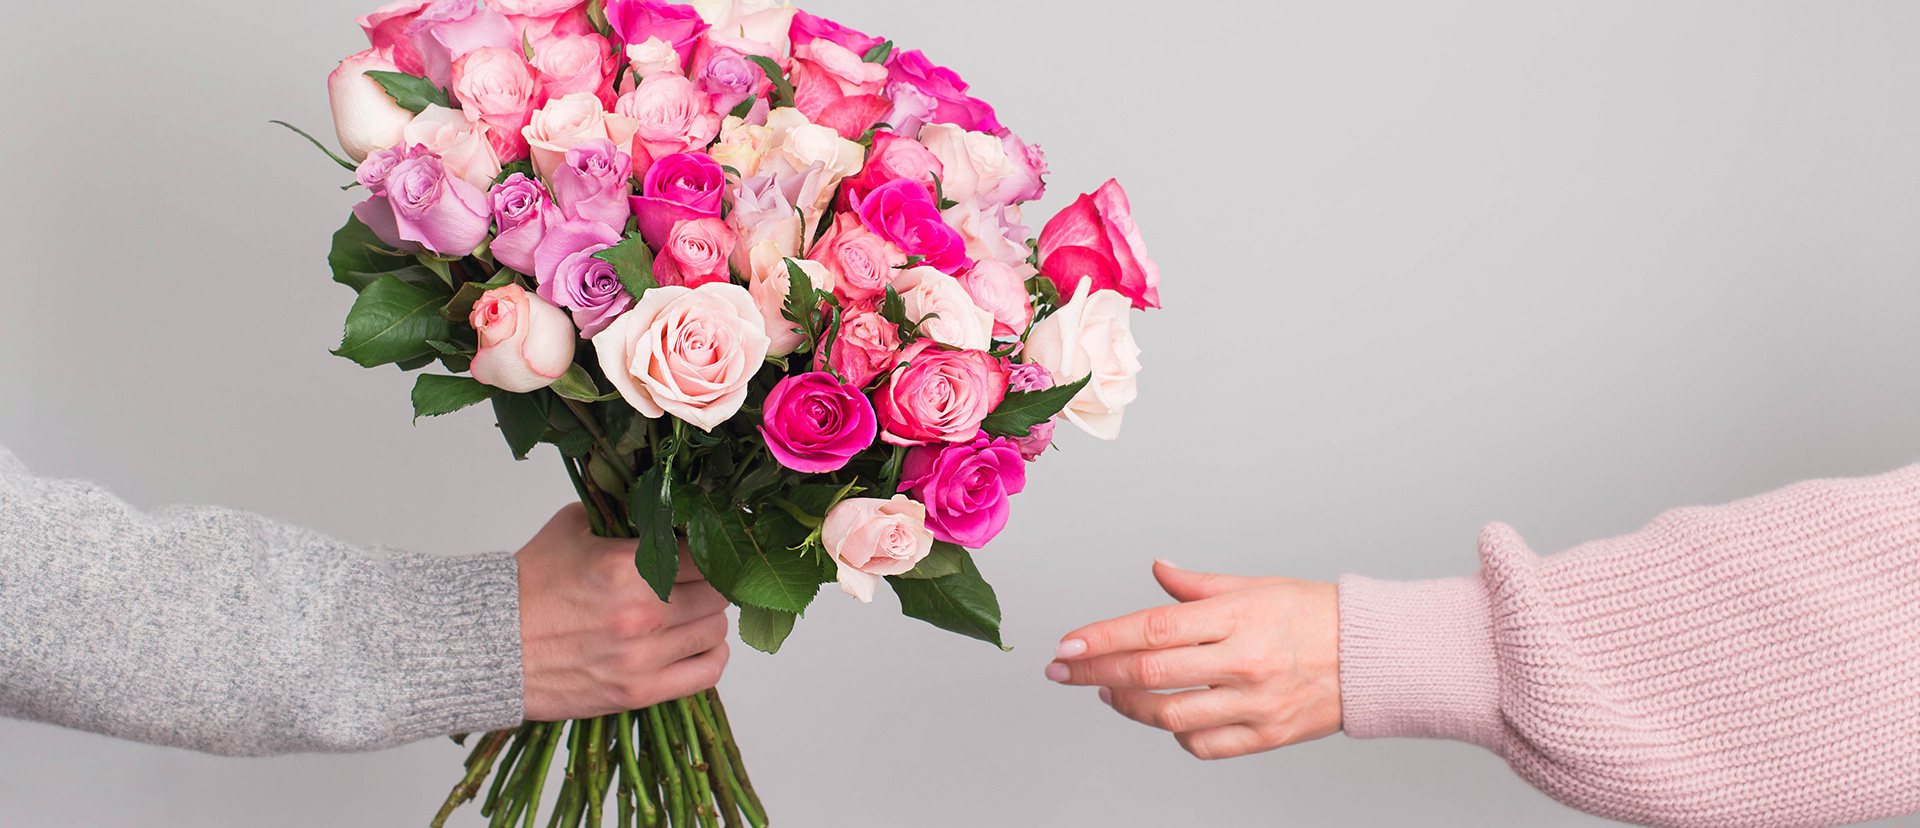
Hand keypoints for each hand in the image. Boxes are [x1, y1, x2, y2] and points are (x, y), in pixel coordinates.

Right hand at [516, 503, 729, 720]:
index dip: (705, 546)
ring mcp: (642, 656)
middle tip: (693, 579)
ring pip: (716, 628)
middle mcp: (641, 611)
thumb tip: (660, 502)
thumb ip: (621, 512)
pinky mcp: (639, 692)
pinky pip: (707, 672)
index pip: (704, 551)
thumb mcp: (572, 527)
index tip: (699, 547)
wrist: (487, 645)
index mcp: (627, 566)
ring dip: (708, 617)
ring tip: (688, 610)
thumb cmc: (527, 587)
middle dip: (709, 580)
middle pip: (718, 590)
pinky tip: (696, 643)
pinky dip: (710, 655)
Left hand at [1046, 560, 1340, 759]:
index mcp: (1238, 616)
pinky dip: (1175, 736)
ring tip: (1108, 692)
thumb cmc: (1314, 615)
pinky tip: (1165, 718)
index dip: (1102, 637)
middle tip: (1064, 669)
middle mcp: (1244, 661)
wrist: (1373, 657)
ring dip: (1127, 706)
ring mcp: (1256, 703)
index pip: (1153, 627)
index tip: (1067, 643)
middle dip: (1095, 672)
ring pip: (1170, 717)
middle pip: (1150, 674)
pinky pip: (1204, 746)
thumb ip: (1198, 585)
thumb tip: (1156, 570)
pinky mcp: (1268, 737)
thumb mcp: (1256, 586)